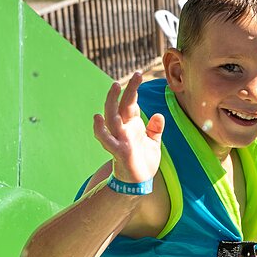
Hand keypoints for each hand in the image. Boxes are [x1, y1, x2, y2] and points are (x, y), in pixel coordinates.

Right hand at [92, 70, 163, 184]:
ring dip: (112, 102)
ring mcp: (119, 139)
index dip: (133, 89)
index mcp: (132, 125)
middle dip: (126, 90)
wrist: (139, 182)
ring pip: (112, 117)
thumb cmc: (144, 161)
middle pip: (122, 106)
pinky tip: (98, 118)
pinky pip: (106, 139)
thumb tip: (158, 115)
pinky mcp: (119, 151)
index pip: (131, 103)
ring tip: (115, 86)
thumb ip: (155, 129)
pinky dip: (100, 129)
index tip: (138, 74)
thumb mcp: (153, 143)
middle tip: (134, 75)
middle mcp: (124, 129)